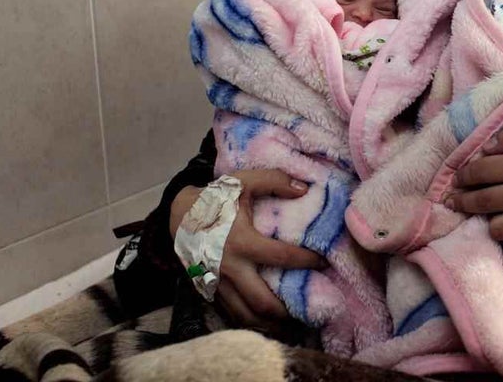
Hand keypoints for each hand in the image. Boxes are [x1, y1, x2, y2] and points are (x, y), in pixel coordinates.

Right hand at [169, 170, 326, 324]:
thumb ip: (274, 180)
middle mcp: (230, 267)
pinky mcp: (210, 291)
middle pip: (262, 301)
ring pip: (246, 315)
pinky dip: (251, 321)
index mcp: (241, 241)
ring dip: (270, 323)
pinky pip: (232, 314)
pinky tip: (267, 320)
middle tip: (309, 306)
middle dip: (288, 309)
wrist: (178, 215)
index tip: (324, 262)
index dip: (306, 261)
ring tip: (291, 320)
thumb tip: (304, 189)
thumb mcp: (243, 181)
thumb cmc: (215, 198)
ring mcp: (218, 283)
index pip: (282, 257)